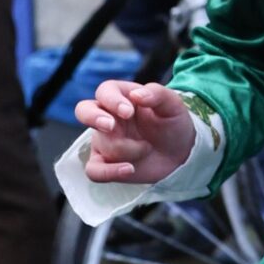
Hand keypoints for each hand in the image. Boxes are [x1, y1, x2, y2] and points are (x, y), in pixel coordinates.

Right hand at [75, 77, 196, 182]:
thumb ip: (157, 94)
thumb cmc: (173, 123)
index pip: (105, 92)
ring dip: (125, 149)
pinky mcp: (106, 163)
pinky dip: (109, 172)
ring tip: (146, 149)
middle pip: (83, 110)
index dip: (112, 101)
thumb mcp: (173, 105)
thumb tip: (137, 95)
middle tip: (111, 126)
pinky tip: (130, 169)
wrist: (180, 152)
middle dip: (93, 117)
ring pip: (100, 143)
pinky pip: (93, 170)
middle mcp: (108, 116)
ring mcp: (104, 140)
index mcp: (121, 97)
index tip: (129, 112)